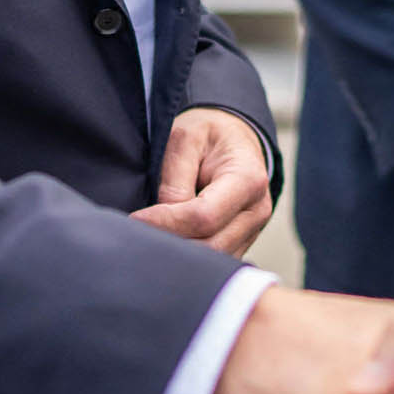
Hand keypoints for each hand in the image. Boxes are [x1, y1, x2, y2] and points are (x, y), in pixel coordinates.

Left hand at [132, 108, 272, 257]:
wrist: (234, 139)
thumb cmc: (209, 135)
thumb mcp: (186, 139)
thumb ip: (175, 180)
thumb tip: (164, 220)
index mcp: (247, 179)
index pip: (204, 216)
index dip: (167, 222)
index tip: (136, 218)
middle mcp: (256, 210)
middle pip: (210, 245)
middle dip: (169, 242)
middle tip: (137, 232)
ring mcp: (252, 230)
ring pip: (212, 258)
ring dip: (178, 253)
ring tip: (149, 237)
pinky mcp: (241, 242)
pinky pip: (214, 259)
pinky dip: (189, 255)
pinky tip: (167, 241)